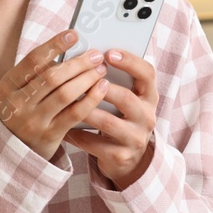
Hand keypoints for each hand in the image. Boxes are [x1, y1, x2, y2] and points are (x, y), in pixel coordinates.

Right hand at [0, 30, 111, 160]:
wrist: (13, 146)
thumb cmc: (24, 109)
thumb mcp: (21, 89)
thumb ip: (40, 72)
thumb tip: (73, 51)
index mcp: (9, 85)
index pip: (33, 60)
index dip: (55, 45)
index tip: (73, 35)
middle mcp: (18, 103)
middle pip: (52, 76)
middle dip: (78, 63)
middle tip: (95, 55)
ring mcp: (33, 121)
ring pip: (65, 94)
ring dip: (87, 78)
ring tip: (100, 70)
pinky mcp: (49, 135)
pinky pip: (75, 114)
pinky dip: (91, 99)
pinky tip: (101, 88)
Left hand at [61, 48, 157, 187]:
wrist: (128, 158)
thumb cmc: (120, 118)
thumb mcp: (125, 99)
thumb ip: (114, 80)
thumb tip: (86, 56)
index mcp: (148, 97)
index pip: (147, 74)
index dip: (130, 62)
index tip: (109, 53)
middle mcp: (146, 117)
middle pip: (128, 99)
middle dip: (104, 88)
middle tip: (85, 79)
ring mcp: (135, 139)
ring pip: (109, 124)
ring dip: (87, 111)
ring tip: (68, 102)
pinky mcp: (121, 156)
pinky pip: (95, 145)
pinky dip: (78, 136)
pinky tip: (64, 128)